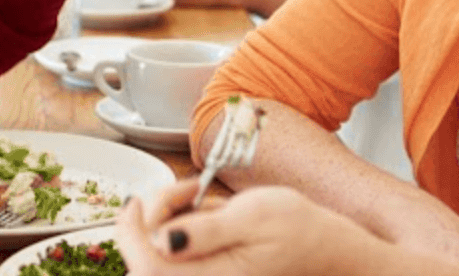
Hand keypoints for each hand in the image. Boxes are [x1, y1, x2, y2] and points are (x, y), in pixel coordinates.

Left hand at [114, 180, 365, 275]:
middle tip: (189, 191)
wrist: (327, 250)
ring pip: (160, 255)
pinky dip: (183, 229)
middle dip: (155, 218)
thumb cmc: (299, 231)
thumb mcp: (255, 216)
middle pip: (148, 260)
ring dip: (170, 220)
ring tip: (206, 199)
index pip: (148, 266)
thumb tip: (162, 240)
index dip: (131, 232)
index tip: (136, 200)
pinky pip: (177, 256)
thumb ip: (206, 230)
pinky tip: (207, 215)